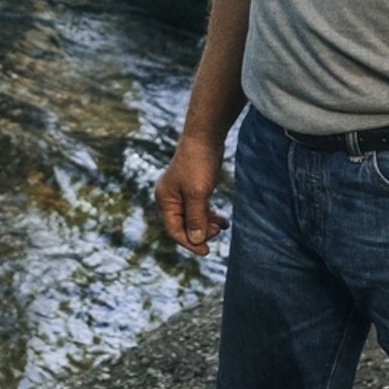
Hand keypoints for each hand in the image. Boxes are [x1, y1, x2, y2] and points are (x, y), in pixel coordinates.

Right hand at [154, 137, 228, 255]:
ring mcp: (182, 194)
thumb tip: (197, 240)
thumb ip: (196, 218)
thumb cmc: (198, 163)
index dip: (190, 243)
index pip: (174, 230)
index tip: (207, 251)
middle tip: (217, 231)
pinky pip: (200, 209)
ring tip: (222, 225)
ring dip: (207, 225)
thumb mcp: (198, 193)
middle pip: (184, 226)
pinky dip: (210, 216)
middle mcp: (171, 199)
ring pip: (193, 219)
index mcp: (165, 200)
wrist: (206, 137)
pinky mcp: (194, 189)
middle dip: (201, 232)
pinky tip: (222, 220)